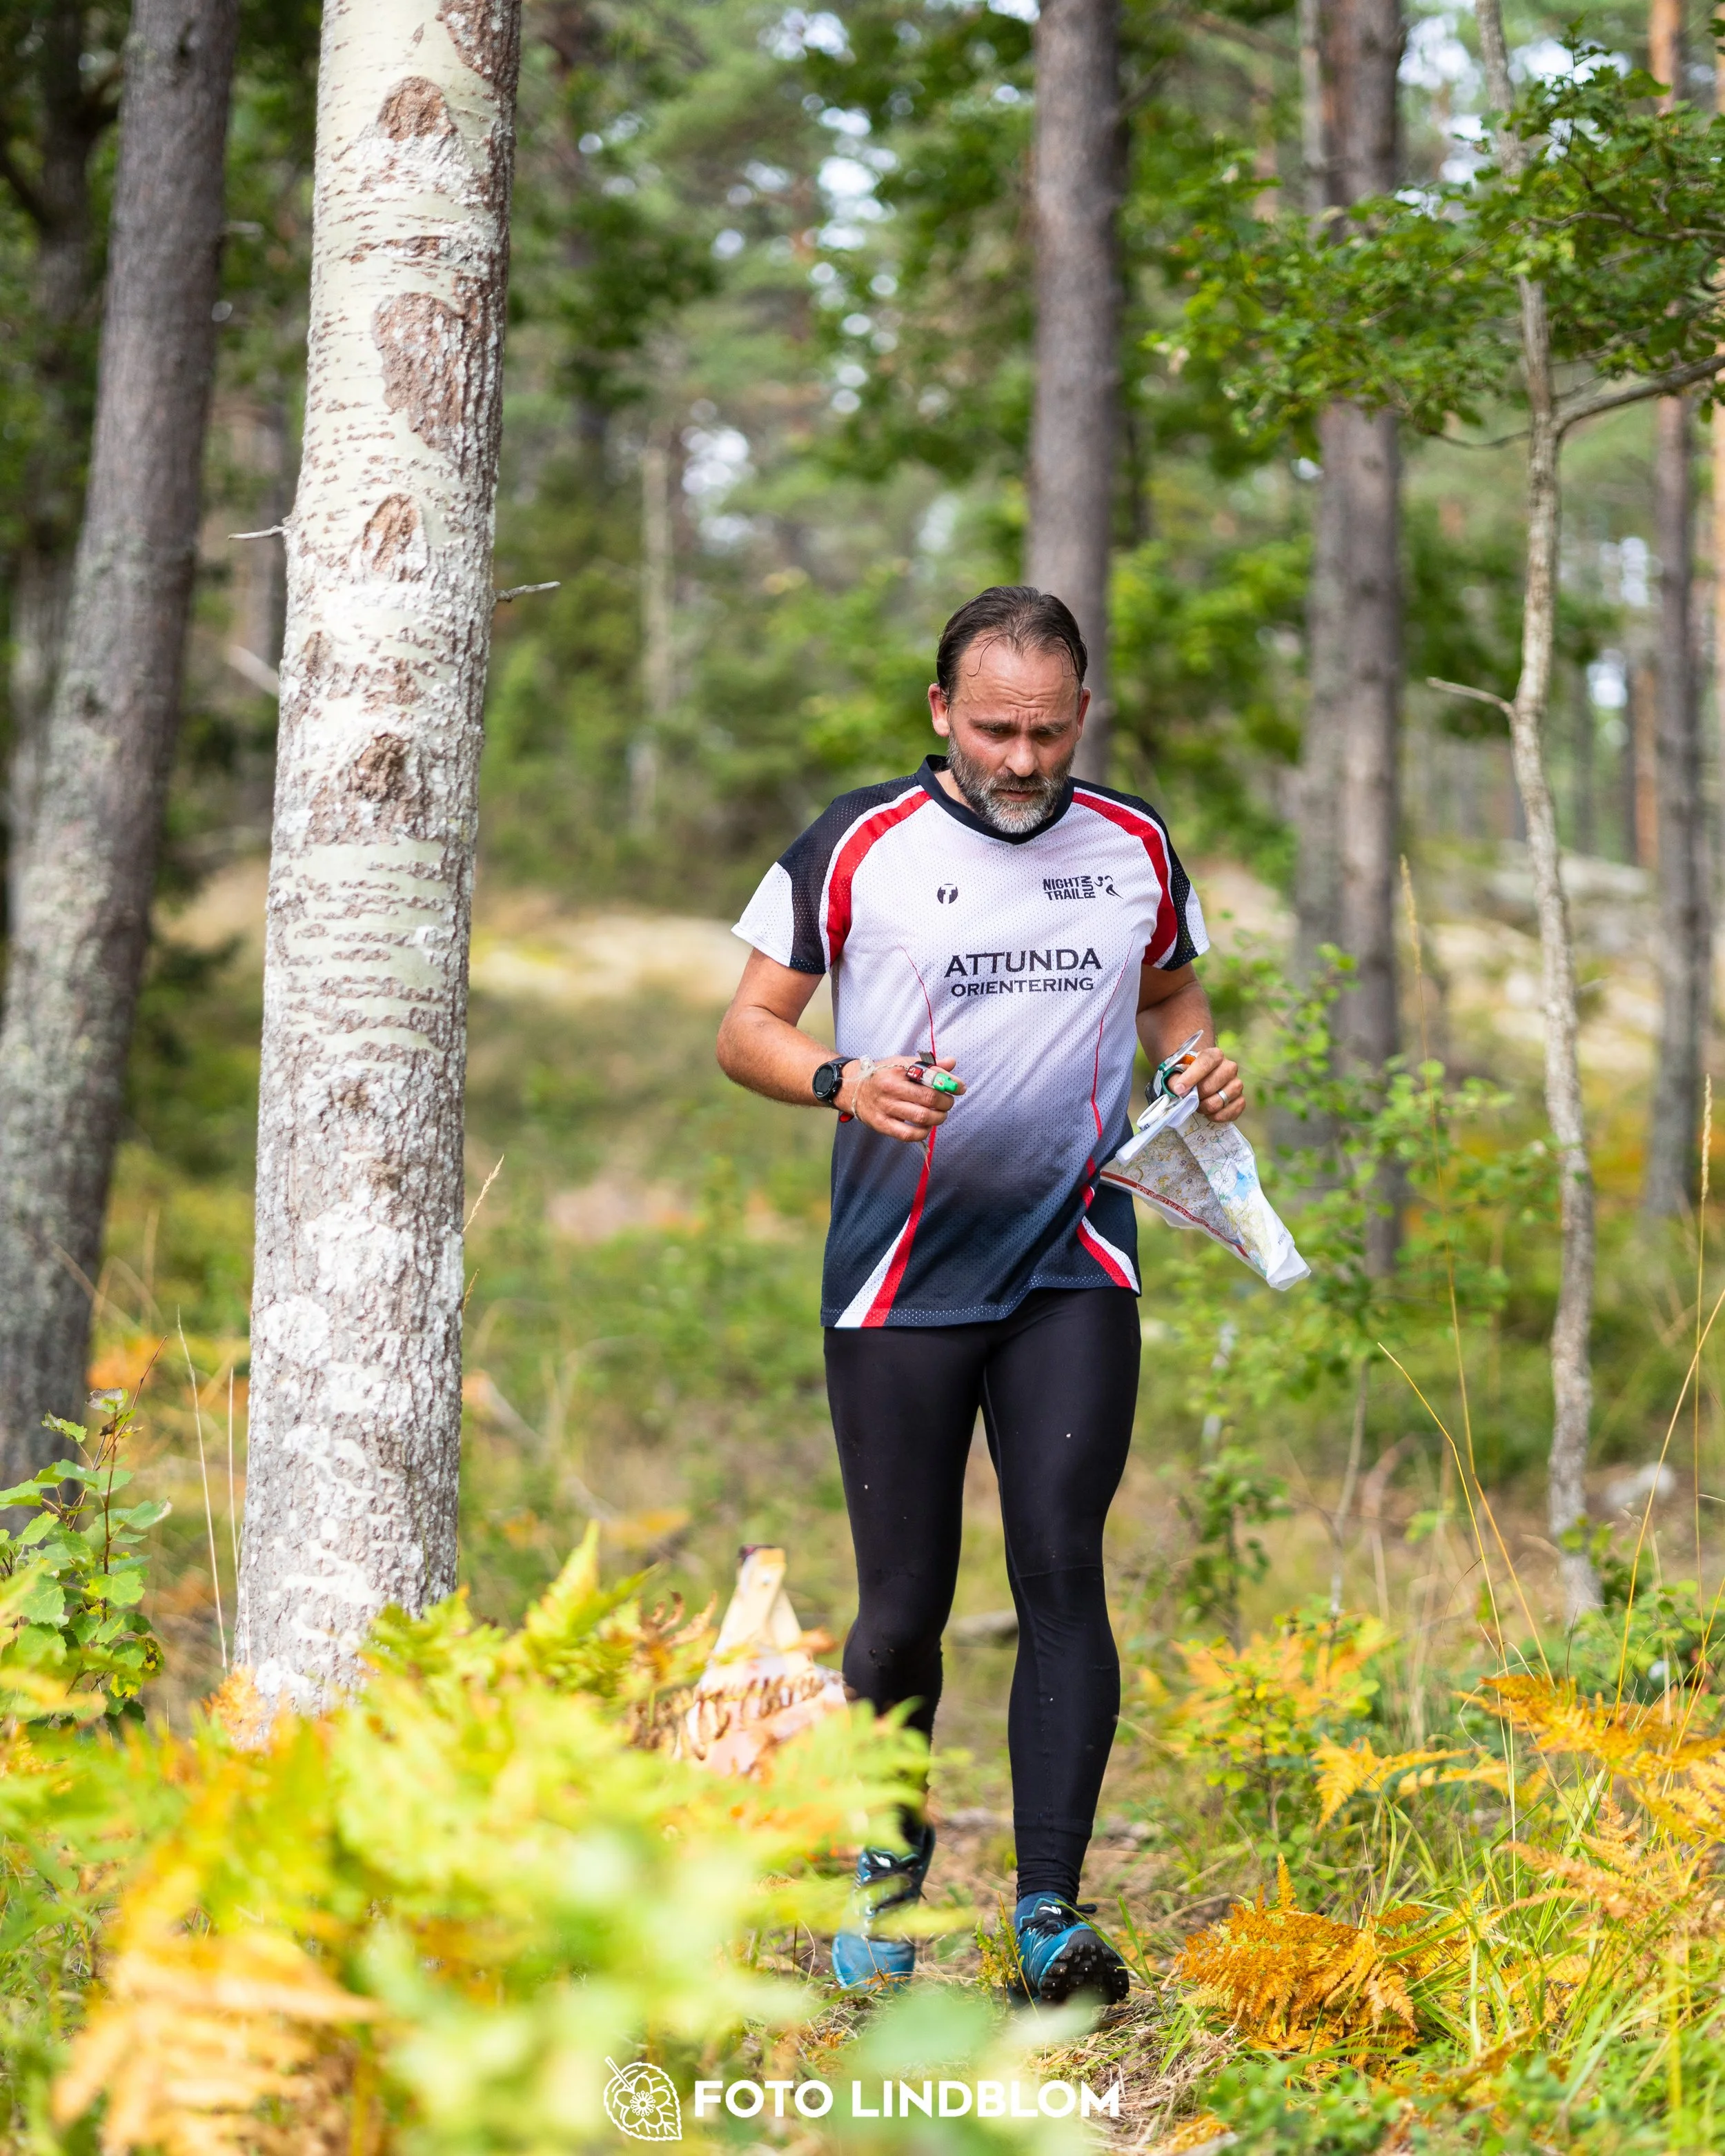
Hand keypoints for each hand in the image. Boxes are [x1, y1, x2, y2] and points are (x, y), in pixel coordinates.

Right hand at [841, 1055, 965, 1142]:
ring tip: (939, 1115)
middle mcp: (890, 1088)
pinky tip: (926, 1126)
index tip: (960, 1088)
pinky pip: (908, 1134)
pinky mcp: (881, 1125)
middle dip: (946, 1103)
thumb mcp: (902, 1063)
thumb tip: (951, 1063)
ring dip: (938, 1118)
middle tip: (948, 1103)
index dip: (950, 1084)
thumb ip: (927, 1065)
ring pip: (922, 1117)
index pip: (930, 1077)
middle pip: (929, 1098)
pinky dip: (923, 1132)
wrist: (851, 1088)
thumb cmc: (882, 1075)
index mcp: (897, 1070)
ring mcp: (885, 1108)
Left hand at [1170, 1043, 1244, 1123]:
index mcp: (1215, 1055)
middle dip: (1196, 1096)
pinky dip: (1217, 1116)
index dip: (1191, 1078)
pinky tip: (1209, 1113)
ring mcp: (1237, 1084)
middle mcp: (1230, 1067)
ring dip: (1205, 1107)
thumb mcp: (1178, 1072)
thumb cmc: (1189, 1074)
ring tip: (1199, 1105)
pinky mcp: (1241, 1100)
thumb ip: (1176, 1079)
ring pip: (1219, 1101)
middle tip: (1189, 1099)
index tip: (1179, 1089)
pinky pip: (1230, 1112)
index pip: (1205, 1064)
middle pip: (1210, 1086)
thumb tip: (1179, 1090)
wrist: (1202, 1079)